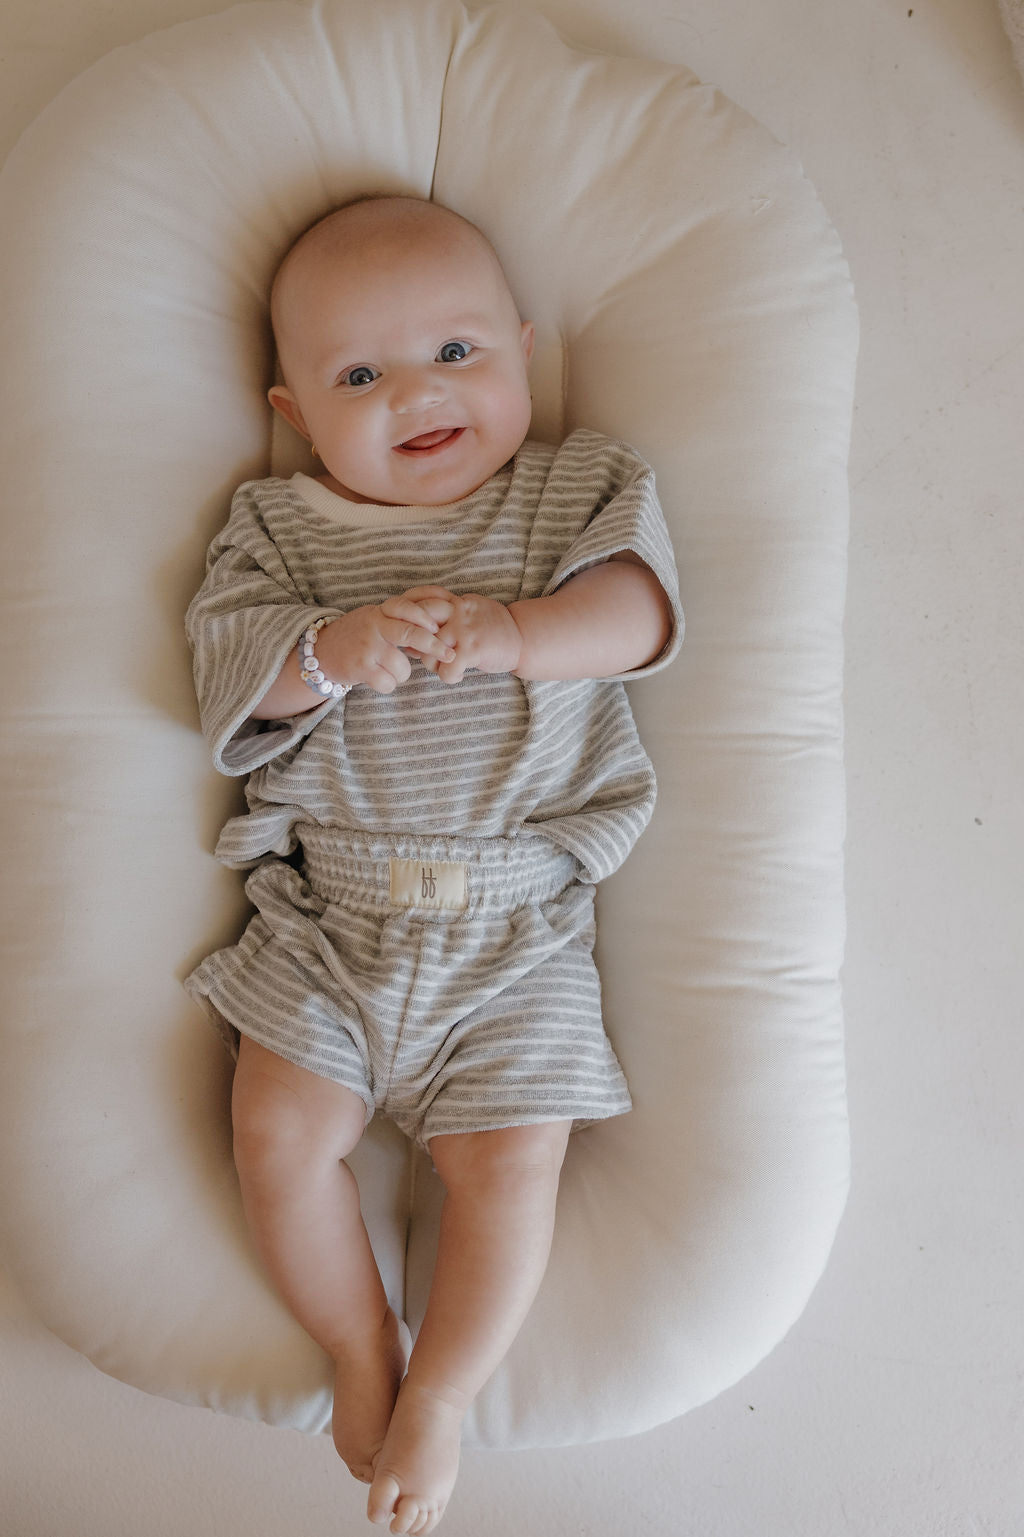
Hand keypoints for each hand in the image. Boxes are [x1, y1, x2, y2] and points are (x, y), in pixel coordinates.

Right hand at [317, 591, 455, 693]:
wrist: (320, 652)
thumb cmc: (356, 636)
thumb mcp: (375, 618)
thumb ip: (399, 618)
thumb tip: (436, 623)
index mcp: (380, 612)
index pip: (407, 607)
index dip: (425, 617)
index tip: (438, 628)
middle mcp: (374, 627)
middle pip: (411, 634)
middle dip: (434, 646)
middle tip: (449, 656)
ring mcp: (367, 648)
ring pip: (402, 667)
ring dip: (401, 673)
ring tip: (387, 669)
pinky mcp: (360, 668)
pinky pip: (389, 682)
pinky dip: (388, 685)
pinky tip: (377, 678)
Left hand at [407, 590, 522, 683]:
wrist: (524, 638)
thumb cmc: (494, 627)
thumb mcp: (471, 609)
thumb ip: (448, 613)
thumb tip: (418, 627)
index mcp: (455, 602)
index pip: (419, 602)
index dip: (410, 619)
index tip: (416, 635)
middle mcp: (456, 613)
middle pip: (417, 626)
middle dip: (415, 644)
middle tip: (424, 654)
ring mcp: (464, 631)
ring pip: (428, 652)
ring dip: (432, 665)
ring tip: (445, 667)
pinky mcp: (473, 650)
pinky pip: (446, 670)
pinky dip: (449, 677)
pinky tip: (459, 675)